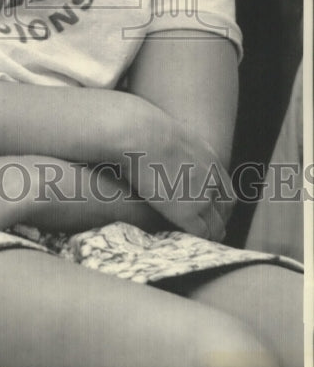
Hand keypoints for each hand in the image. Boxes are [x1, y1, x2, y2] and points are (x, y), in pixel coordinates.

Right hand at [118, 102, 234, 241]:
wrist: (140, 134)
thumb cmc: (141, 127)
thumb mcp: (168, 130)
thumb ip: (173, 142)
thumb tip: (157, 138)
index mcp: (208, 156)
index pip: (224, 184)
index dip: (218, 198)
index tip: (211, 206)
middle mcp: (211, 176)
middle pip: (227, 205)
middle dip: (221, 216)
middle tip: (213, 226)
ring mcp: (201, 195)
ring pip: (217, 223)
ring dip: (213, 231)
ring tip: (204, 238)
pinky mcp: (187, 211)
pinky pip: (201, 232)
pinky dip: (199, 238)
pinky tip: (190, 239)